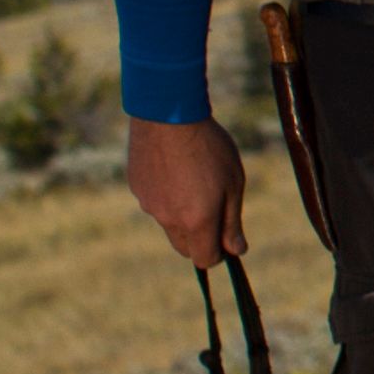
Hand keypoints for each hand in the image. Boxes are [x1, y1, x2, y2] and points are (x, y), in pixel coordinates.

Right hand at [125, 115, 247, 266]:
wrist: (169, 114)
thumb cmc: (209, 147)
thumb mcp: (233, 182)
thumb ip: (231, 222)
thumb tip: (236, 251)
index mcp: (196, 221)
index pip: (204, 259)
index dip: (218, 254)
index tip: (228, 241)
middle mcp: (168, 219)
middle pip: (184, 247)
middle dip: (200, 239)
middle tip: (214, 211)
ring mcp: (148, 204)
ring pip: (168, 223)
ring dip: (182, 214)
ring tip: (194, 178)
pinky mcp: (136, 187)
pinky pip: (154, 201)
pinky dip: (166, 194)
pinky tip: (174, 167)